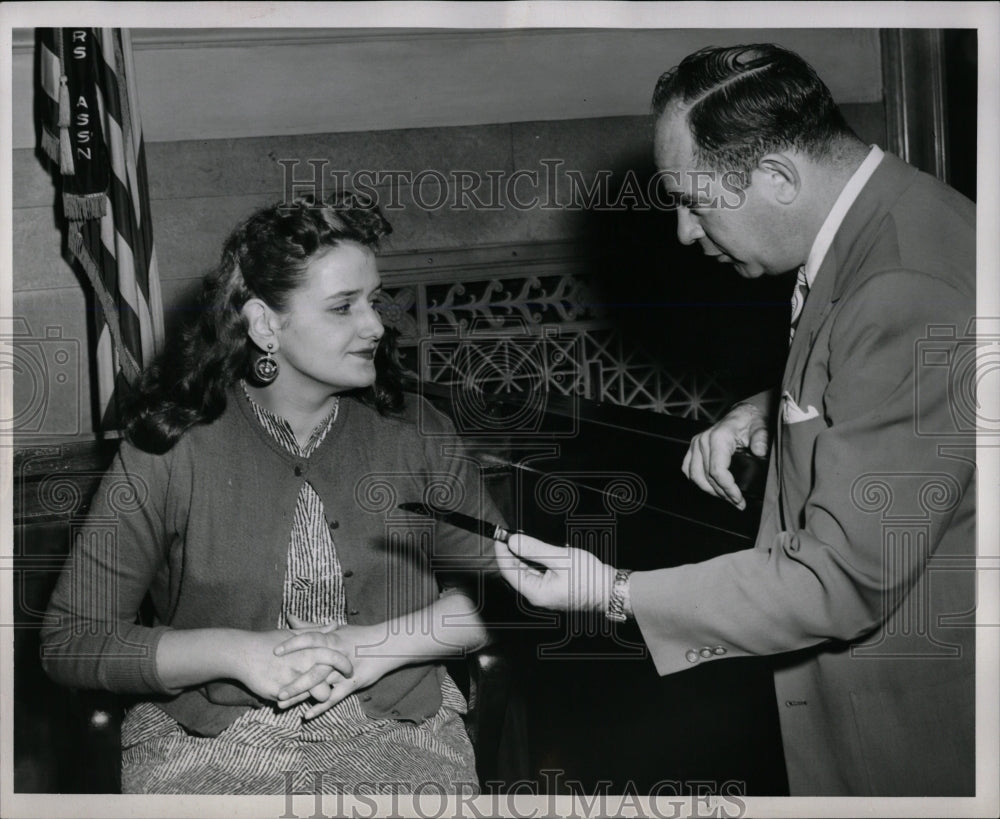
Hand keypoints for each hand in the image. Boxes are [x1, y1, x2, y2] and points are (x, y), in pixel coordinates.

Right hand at [229, 629, 352, 703]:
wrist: (242, 654)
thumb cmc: (269, 642)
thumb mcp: (294, 634)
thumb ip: (316, 631)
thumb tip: (335, 624)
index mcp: (308, 649)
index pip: (334, 657)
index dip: (345, 664)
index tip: (350, 669)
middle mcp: (302, 665)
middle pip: (329, 680)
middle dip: (335, 686)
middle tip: (335, 687)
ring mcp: (291, 680)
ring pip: (317, 695)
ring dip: (317, 696)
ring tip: (314, 693)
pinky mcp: (279, 693)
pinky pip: (297, 703)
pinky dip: (298, 702)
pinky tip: (296, 699)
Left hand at [273, 615, 390, 718]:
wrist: (388, 646)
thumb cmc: (358, 636)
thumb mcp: (336, 630)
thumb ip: (310, 626)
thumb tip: (290, 617)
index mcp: (332, 639)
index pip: (310, 639)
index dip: (293, 645)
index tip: (275, 652)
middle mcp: (336, 655)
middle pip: (312, 668)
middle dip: (293, 680)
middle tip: (274, 689)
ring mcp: (344, 671)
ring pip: (320, 685)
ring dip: (301, 695)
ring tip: (282, 704)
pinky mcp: (352, 684)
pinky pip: (335, 697)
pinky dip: (321, 706)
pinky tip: (307, 714)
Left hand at [493, 533, 613, 612]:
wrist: (610, 590)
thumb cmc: (590, 578)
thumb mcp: (561, 558)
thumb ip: (535, 549)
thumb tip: (514, 542)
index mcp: (535, 593)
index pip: (509, 571)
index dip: (502, 552)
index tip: (500, 537)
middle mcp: (537, 596)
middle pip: (516, 571)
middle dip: (513, 552)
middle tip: (512, 534)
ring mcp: (545, 594)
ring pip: (527, 572)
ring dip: (525, 555)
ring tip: (525, 539)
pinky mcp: (552, 590)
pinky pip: (538, 574)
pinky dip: (536, 561)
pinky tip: (540, 551)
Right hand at [681, 401, 768, 509]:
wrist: (742, 415)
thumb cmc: (750, 422)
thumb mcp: (760, 428)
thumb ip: (761, 439)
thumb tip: (759, 451)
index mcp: (719, 437)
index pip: (717, 471)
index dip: (728, 489)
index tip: (739, 499)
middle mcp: (703, 440)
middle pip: (707, 477)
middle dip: (723, 494)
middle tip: (738, 503)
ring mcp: (696, 444)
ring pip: (695, 476)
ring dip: (710, 490)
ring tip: (726, 498)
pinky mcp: (693, 447)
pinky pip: (688, 469)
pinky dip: (698, 481)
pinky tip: (711, 487)